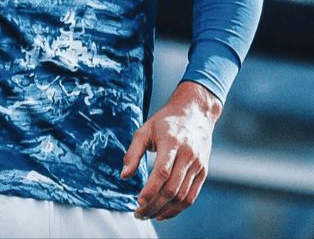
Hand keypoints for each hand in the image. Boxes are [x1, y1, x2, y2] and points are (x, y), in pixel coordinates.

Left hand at [121, 80, 221, 221]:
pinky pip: (191, 196)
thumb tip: (124, 176)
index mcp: (172, 143)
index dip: (150, 190)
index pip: (162, 172)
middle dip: (154, 205)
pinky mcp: (203, 172)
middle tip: (139, 213)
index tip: (138, 201)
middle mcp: (188, 155)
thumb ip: (133, 152)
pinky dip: (178, 209)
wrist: (195, 112)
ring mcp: (198, 165)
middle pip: (171, 189)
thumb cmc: (166, 122)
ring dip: (164, 210)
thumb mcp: (145, 130)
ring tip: (148, 215)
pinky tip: (164, 213)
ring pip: (182, 196)